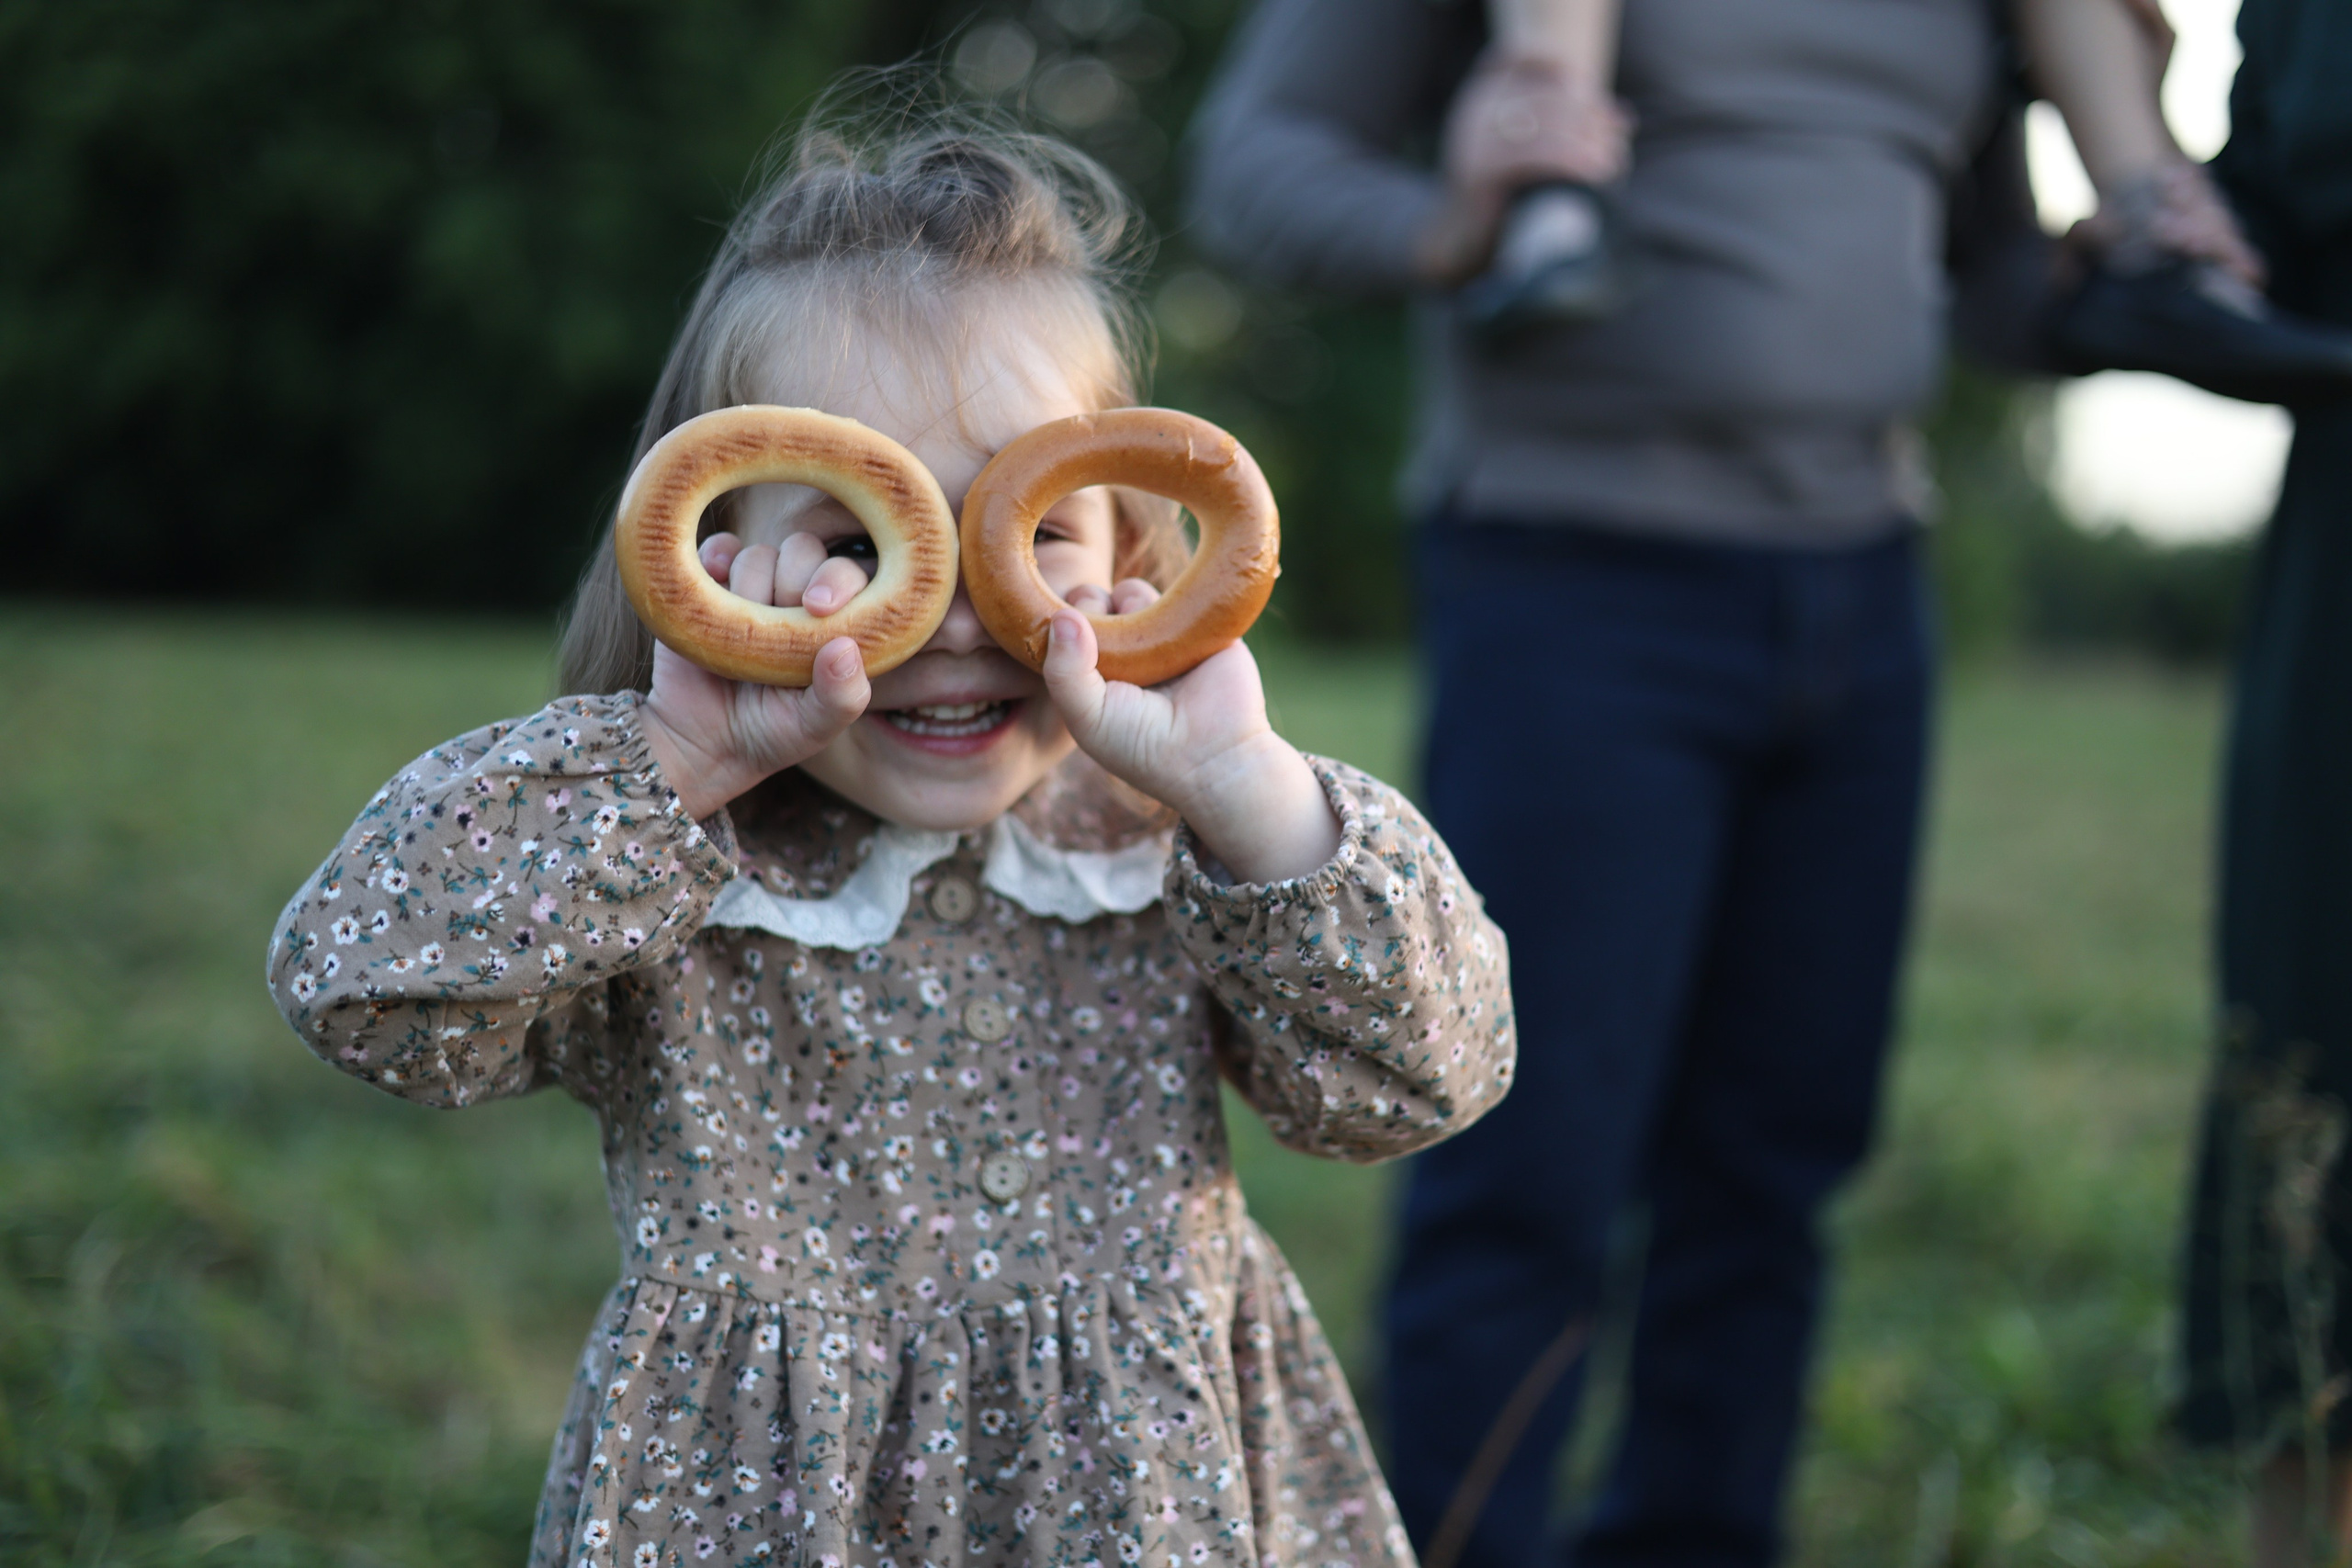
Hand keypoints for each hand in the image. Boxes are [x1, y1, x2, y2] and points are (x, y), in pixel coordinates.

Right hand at [639, 531, 874, 820]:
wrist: (701, 742)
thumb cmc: (771, 734)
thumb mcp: (814, 728)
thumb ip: (842, 697)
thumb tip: (845, 648)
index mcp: (835, 621)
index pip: (850, 575)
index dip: (838, 580)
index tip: (817, 608)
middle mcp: (797, 596)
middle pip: (804, 549)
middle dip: (793, 579)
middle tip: (776, 623)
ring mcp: (753, 586)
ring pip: (758, 554)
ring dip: (749, 588)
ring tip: (739, 637)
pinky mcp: (709, 584)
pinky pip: (717, 549)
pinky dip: (715, 559)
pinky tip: (715, 588)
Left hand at [1041, 581, 1340, 884]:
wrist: (1215, 755)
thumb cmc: (1143, 746)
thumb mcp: (1088, 718)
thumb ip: (1063, 671)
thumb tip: (1062, 615)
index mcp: (1088, 674)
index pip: (1058, 630)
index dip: (1058, 624)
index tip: (1067, 633)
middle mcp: (1119, 652)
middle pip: (1089, 601)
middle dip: (1091, 607)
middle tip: (1109, 642)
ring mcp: (1156, 636)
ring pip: (1128, 591)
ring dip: (1132, 607)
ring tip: (1148, 651)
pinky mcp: (1192, 622)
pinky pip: (1170, 592)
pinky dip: (1167, 602)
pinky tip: (1172, 634)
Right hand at [1419, 53, 1631, 284]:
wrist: (1459, 242)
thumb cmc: (1505, 196)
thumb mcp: (1530, 149)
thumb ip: (1563, 124)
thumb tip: (1625, 118)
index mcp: (1484, 93)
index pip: (1535, 59)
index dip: (1575, 77)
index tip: (1605, 111)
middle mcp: (1476, 108)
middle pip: (1551, 93)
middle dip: (1593, 113)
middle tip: (1621, 135)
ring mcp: (1477, 138)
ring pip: (1551, 123)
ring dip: (1591, 140)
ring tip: (1614, 160)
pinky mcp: (1484, 170)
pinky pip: (1541, 155)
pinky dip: (1575, 163)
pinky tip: (1597, 175)